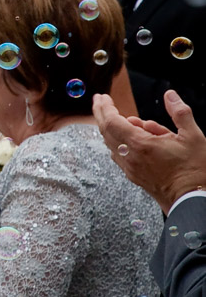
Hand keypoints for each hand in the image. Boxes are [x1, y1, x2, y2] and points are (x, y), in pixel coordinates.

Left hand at [95, 91, 205, 211]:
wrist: (193, 201)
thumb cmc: (195, 171)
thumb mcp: (193, 137)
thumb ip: (180, 113)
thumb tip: (170, 95)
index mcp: (140, 145)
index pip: (112, 121)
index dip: (104, 107)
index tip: (102, 97)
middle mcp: (130, 157)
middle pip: (106, 131)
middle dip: (101, 113)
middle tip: (101, 101)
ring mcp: (130, 168)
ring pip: (112, 143)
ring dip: (113, 128)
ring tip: (131, 121)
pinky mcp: (134, 176)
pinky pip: (119, 155)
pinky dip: (119, 142)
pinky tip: (132, 139)